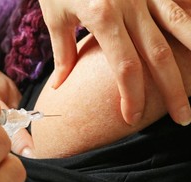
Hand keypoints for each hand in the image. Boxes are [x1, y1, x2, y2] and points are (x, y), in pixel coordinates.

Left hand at [39, 0, 190, 125]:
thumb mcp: (55, 17)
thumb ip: (63, 53)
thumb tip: (60, 85)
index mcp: (103, 18)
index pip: (125, 69)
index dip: (131, 97)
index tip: (132, 118)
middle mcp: (130, 6)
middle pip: (159, 57)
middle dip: (173, 91)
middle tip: (183, 118)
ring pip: (180, 27)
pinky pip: (180, 2)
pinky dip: (190, 24)